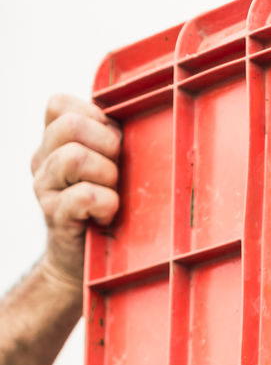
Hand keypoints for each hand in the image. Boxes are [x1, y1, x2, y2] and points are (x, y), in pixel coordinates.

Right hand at [30, 93, 120, 292]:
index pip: (59, 104)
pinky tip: (107, 215)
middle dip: (106, 145)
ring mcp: (45, 188)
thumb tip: (133, 119)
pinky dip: (106, 203)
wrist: (83, 259)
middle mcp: (42, 160)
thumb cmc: (104, 208)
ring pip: (74, 157)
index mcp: (53, 142)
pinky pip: (83, 195)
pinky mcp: (56, 216)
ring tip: (111, 194)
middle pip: (69, 126)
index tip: (110, 144)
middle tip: (116, 172)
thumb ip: (108, 140)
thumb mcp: (106, 166)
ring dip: (106, 175)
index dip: (93, 116)